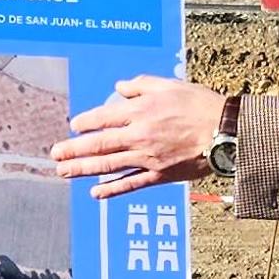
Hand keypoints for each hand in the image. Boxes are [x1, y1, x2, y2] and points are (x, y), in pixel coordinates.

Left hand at [57, 75, 228, 198]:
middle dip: (73, 149)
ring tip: (62, 171)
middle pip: (98, 144)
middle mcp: (139, 135)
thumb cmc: (200, 105)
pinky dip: (112, 189)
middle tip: (54, 153)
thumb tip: (120, 87)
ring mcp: (147, 158)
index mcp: (140, 111)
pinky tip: (95, 193)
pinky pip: (130, 184)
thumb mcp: (169, 85)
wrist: (225, 132)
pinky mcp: (159, 175)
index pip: (103, 118)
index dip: (85, 123)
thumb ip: (141, 86)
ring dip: (82, 169)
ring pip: (108, 165)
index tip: (73, 126)